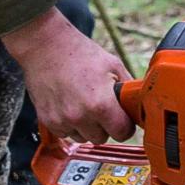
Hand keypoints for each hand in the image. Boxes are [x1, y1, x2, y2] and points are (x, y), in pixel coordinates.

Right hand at [2, 9, 132, 140]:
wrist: (45, 46)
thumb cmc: (79, 52)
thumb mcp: (112, 64)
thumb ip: (128, 87)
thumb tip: (139, 102)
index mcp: (101, 104)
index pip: (122, 133)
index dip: (126, 126)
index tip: (123, 119)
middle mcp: (80, 117)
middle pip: (102, 138)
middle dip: (105, 125)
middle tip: (102, 107)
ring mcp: (62, 121)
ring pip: (83, 137)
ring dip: (86, 127)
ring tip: (83, 104)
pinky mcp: (47, 121)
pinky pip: (65, 133)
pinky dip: (69, 124)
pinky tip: (69, 105)